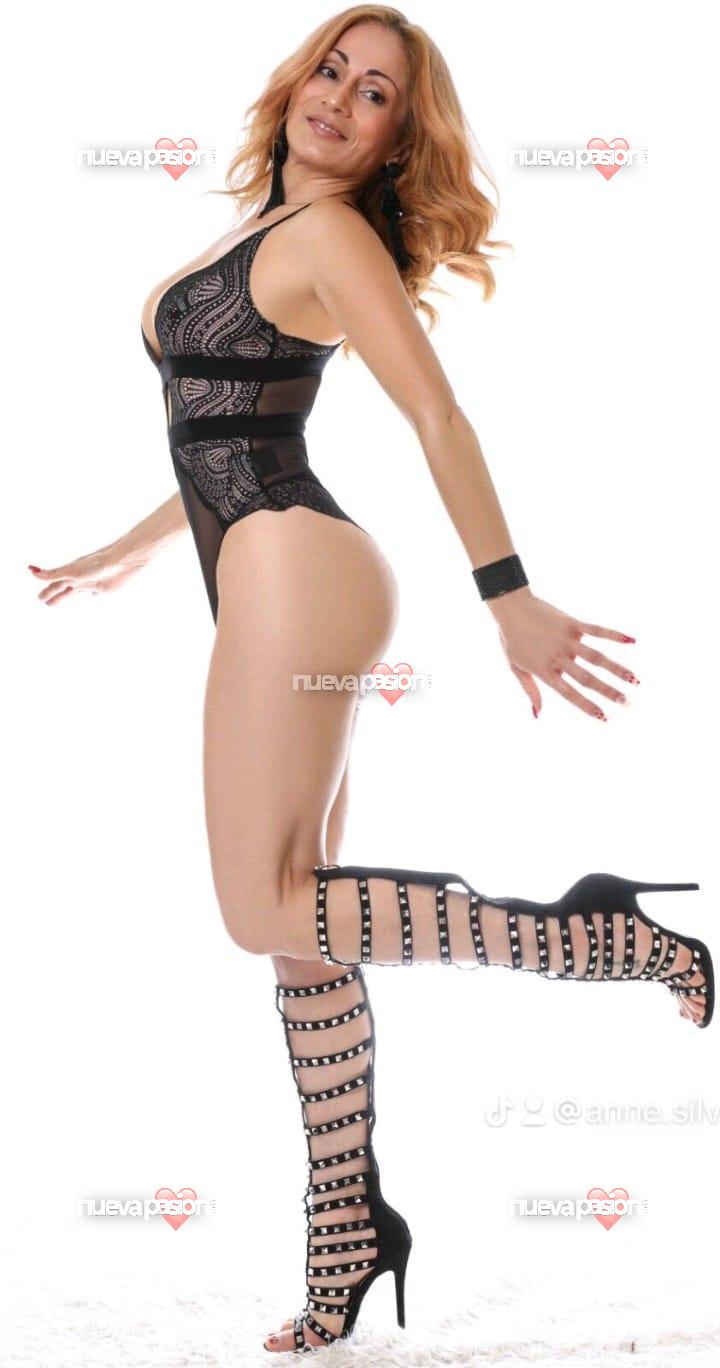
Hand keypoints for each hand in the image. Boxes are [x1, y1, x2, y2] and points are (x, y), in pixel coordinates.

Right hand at [27, 544, 148, 605]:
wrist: (122, 561)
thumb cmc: (97, 564)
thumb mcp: (71, 571)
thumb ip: (53, 574)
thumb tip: (32, 572)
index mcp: (71, 573)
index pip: (55, 584)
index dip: (48, 592)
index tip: (39, 599)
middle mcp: (80, 578)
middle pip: (64, 589)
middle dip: (54, 595)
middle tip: (45, 603)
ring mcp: (92, 582)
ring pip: (76, 591)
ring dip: (67, 596)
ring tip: (61, 602)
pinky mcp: (105, 587)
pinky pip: (95, 592)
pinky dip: (92, 594)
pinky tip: (92, 595)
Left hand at [488, 587, 638, 720]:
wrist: (510, 608)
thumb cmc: (511, 640)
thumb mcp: (516, 668)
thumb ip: (531, 691)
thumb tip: (537, 715)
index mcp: (545, 671)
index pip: (570, 693)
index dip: (587, 706)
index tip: (604, 718)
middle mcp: (558, 658)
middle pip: (587, 678)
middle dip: (609, 692)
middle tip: (627, 702)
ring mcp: (566, 640)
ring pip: (597, 658)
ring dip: (617, 669)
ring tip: (635, 680)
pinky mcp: (572, 624)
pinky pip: (596, 630)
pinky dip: (614, 635)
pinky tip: (632, 641)